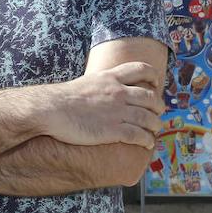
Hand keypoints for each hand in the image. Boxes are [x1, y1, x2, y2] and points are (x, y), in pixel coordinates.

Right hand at [44, 62, 162, 148]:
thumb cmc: (64, 97)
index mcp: (111, 77)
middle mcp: (118, 92)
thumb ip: (102, 84)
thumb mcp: (87, 82)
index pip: (141, 69)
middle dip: (158, 105)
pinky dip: (147, 140)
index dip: (152, 76)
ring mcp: (117, 111)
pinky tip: (148, 143)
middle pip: (150, 97)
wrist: (52, 109)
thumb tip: (105, 87)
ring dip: (156, 125)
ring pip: (148, 118)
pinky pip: (139, 135)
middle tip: (159, 111)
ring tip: (155, 130)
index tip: (156, 83)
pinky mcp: (113, 130)